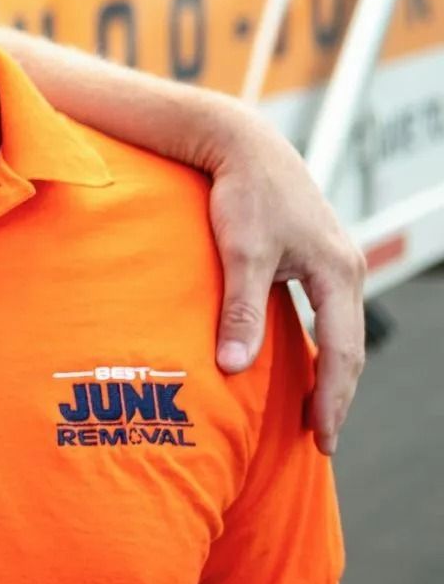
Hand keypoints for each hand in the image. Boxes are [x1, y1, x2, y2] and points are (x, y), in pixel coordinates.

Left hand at [205, 111, 366, 455]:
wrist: (244, 144)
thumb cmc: (244, 193)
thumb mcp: (240, 252)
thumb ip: (240, 310)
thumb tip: (235, 368)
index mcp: (338, 273)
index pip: (342, 353)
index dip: (332, 399)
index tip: (322, 439)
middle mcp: (346, 269)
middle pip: (349, 347)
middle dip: (337, 393)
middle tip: (321, 438)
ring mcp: (335, 261)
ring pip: (339, 330)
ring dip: (329, 370)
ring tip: (313, 410)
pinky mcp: (315, 254)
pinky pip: (326, 312)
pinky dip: (319, 344)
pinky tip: (301, 361)